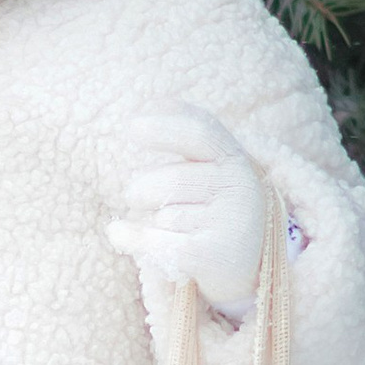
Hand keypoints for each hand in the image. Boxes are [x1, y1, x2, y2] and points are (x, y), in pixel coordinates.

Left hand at [106, 102, 266, 309]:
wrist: (246, 265)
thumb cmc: (212, 207)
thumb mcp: (210, 167)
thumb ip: (187, 135)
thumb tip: (158, 100)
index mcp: (234, 158)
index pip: (201, 133)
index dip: (165, 129)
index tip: (132, 128)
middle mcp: (238, 187)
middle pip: (167, 180)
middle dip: (141, 190)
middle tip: (141, 197)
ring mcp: (229, 223)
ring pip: (162, 214)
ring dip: (149, 219)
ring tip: (166, 225)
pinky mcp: (213, 256)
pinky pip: (156, 242)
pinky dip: (131, 237)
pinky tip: (119, 233)